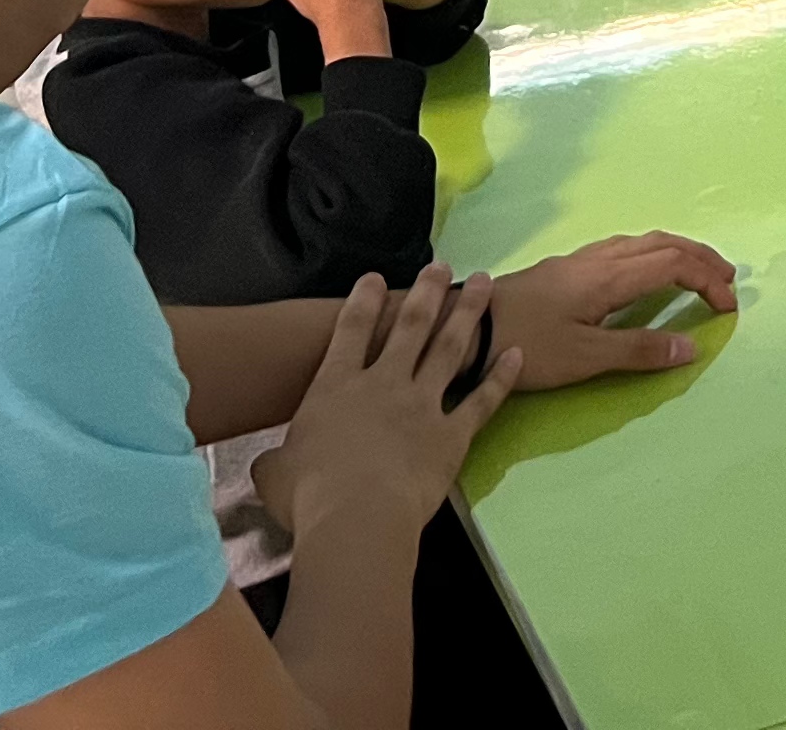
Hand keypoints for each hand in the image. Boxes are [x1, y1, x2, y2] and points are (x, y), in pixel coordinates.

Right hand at [249, 273, 510, 555]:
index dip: (363, 300)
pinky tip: (517, 354)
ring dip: (467, 313)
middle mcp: (383, 384)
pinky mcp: (452, 435)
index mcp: (336, 387)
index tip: (374, 277)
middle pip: (410, 325)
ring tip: (483, 283)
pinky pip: (482, 401)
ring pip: (450, 348)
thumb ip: (276, 460)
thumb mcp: (274, 472)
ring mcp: (422, 405)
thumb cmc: (308, 496)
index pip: (350, 330)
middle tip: (441, 266)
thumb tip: (269, 465)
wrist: (357, 518)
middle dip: (426, 291)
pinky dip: (501, 377)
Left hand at [486, 233, 738, 387]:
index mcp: (610, 277)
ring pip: (640, 242)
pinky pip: (623, 248)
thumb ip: (639, 350)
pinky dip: (652, 254)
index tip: (728, 307)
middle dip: (700, 257)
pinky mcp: (564, 269)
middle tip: (728, 279)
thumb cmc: (528, 347)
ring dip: (676, 252)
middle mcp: (598, 259)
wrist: (466, 330)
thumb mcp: (586, 358)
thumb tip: (691, 346)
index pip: (674, 265)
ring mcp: (579, 261)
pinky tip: (644, 273)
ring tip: (697, 271)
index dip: (707, 280)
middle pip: (662, 243)